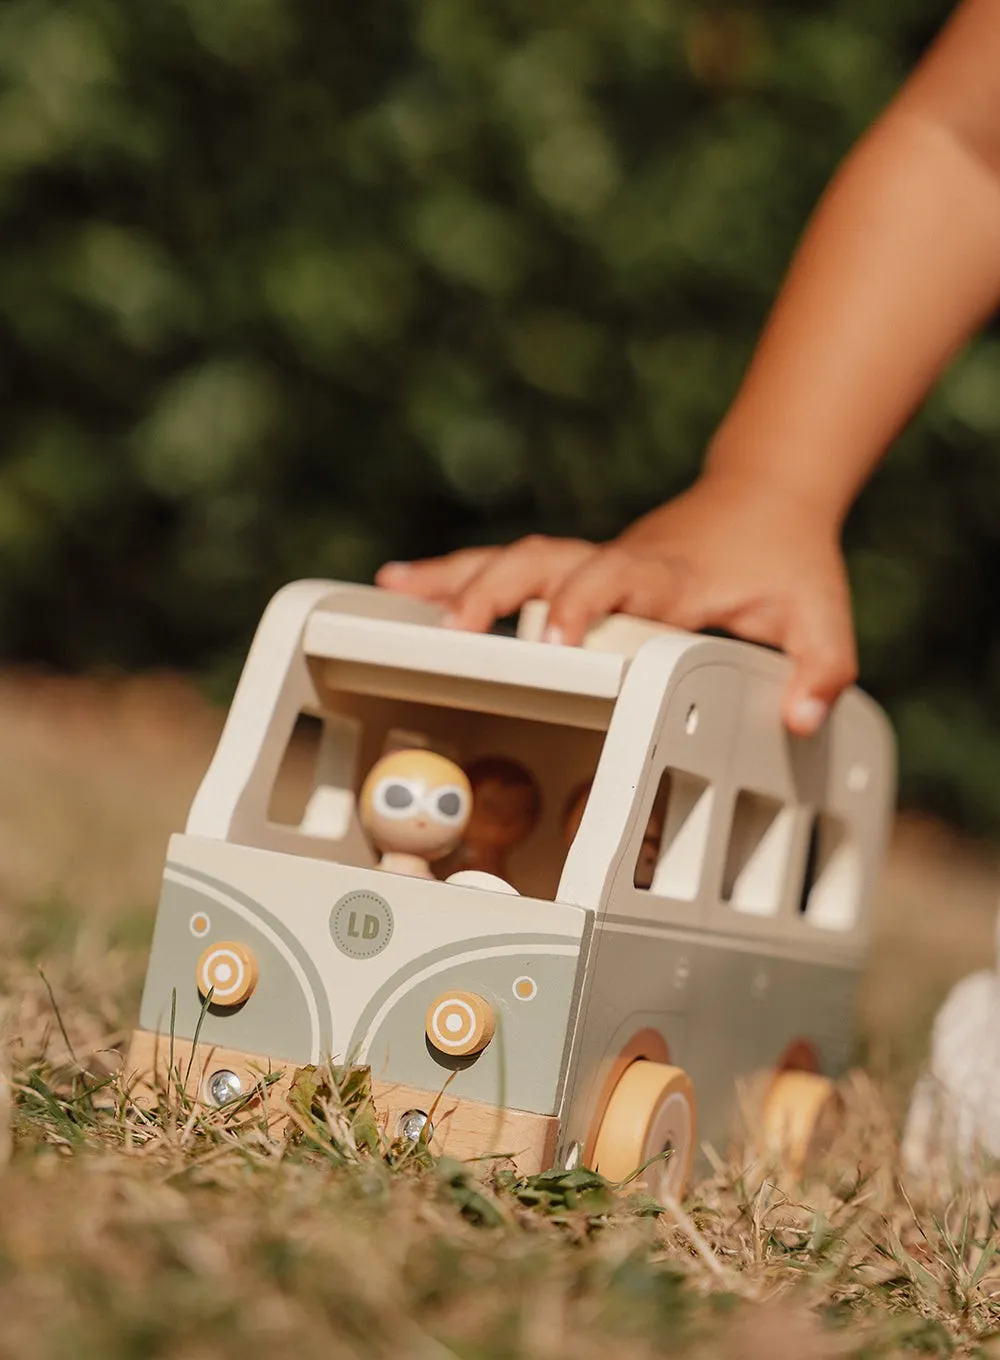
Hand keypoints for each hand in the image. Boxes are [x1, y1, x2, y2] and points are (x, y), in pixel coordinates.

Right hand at [375, 470, 856, 735]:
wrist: (767, 495)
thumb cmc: (789, 558)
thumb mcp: (823, 616)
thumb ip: (821, 669)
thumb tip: (799, 719)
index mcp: (671, 576)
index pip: (617, 579)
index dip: (581, 603)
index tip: (551, 636)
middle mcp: (623, 562)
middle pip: (545, 559)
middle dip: (495, 591)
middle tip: (455, 630)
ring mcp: (596, 562)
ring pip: (517, 556)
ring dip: (457, 574)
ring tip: (394, 588)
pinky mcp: (581, 569)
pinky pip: (515, 566)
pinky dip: (460, 575)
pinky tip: (408, 586)